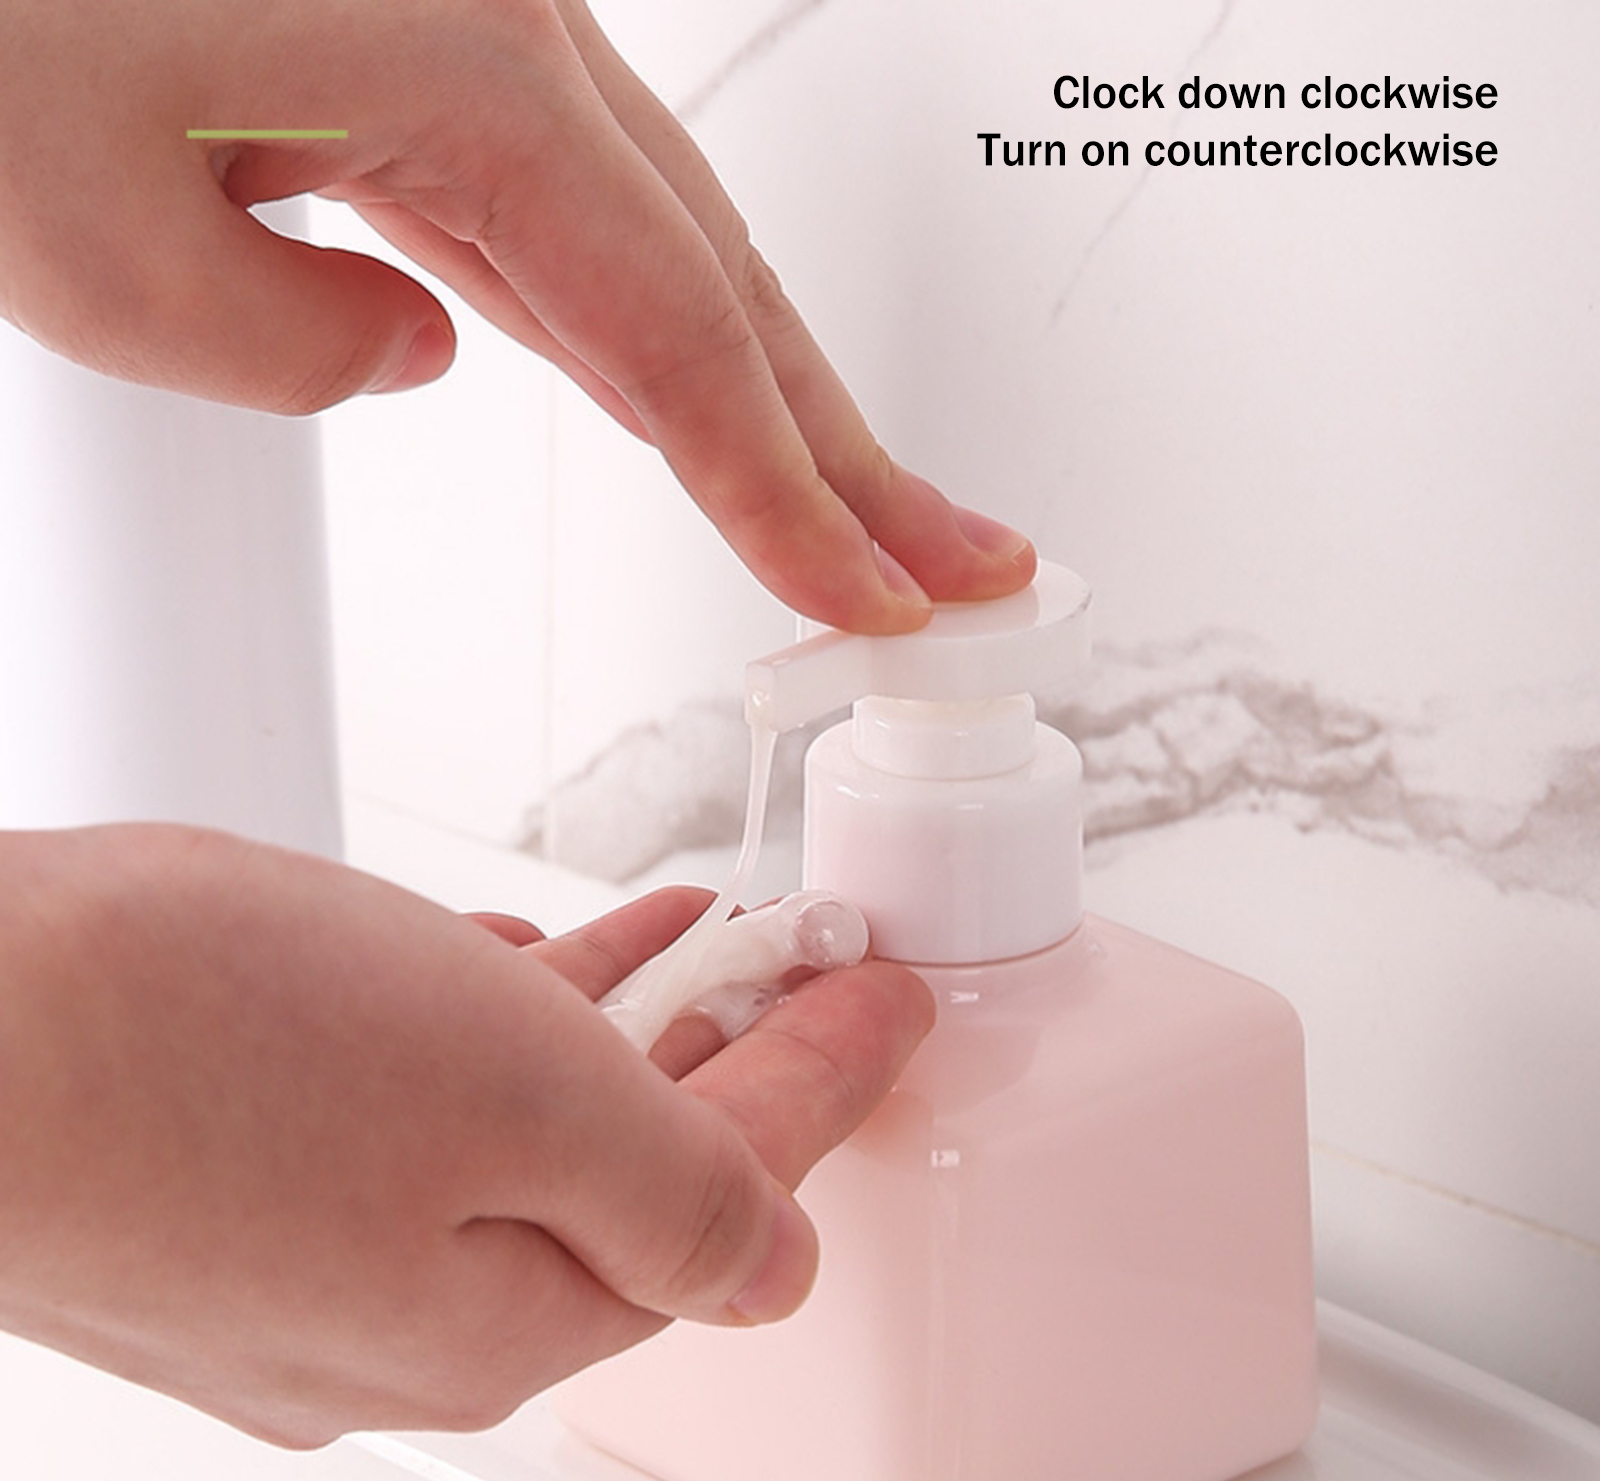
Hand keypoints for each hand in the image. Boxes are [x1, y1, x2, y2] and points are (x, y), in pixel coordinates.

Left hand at [0, 0, 1033, 630]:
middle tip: (954, 560)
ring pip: (667, 259)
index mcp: (463, 59)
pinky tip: (691, 419)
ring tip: (853, 517)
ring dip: (767, 403)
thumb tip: (419, 349)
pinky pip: (570, 233)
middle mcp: (504, 36)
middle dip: (848, 450)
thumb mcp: (78, 230)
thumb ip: (286, 347)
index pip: (677, 333)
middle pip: (727, 285)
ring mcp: (474, 48)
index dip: (784, 491)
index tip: (869, 594)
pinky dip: (645, 343)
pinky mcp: (423, 68)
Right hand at [0, 825, 931, 1446]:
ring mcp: (309, 1261)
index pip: (730, 1205)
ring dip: (620, 1027)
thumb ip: (675, 1195)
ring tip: (694, 932)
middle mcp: (402, 1321)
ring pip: (524, 1134)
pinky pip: (425, 1111)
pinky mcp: (238, 1183)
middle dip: (733, 1054)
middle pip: (630, 1177)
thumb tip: (778, 1269)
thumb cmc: (190, 1049)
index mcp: (500, 1323)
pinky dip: (499, 1028)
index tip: (895, 999)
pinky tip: (519, 957)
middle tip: (809, 956)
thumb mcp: (512, 1097)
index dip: (832, 1084)